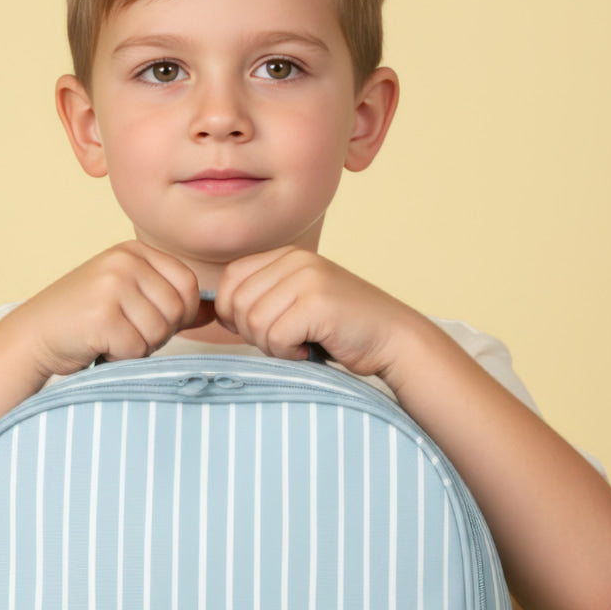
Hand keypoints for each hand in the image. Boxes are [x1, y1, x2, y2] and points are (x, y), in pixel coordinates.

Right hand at [20, 241, 203, 377]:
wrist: (34, 335)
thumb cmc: (83, 321)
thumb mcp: (130, 298)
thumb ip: (170, 301)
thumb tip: (214, 310)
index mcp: (135, 251)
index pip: (188, 285)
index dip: (178, 314)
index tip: (147, 320)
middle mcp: (124, 261)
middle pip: (177, 310)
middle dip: (157, 333)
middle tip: (123, 331)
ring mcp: (111, 285)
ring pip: (159, 331)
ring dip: (138, 346)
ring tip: (109, 337)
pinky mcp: (101, 314)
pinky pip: (137, 348)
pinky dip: (121, 358)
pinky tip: (98, 346)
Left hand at [214, 247, 409, 380]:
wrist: (393, 338)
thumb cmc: (341, 330)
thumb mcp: (296, 304)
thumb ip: (262, 300)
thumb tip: (218, 314)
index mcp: (287, 256)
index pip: (231, 280)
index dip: (234, 313)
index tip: (262, 331)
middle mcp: (296, 260)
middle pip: (238, 303)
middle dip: (253, 334)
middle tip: (286, 341)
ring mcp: (308, 278)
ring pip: (253, 321)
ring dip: (272, 346)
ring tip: (300, 344)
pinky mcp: (318, 303)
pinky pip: (275, 337)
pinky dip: (288, 353)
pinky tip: (309, 349)